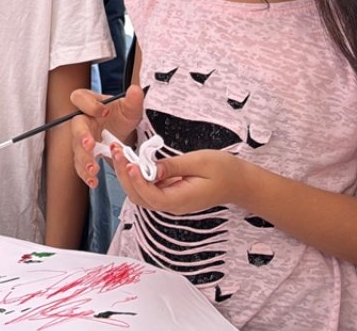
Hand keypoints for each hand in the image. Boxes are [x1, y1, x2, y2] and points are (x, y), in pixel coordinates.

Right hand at [68, 85, 145, 187]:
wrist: (122, 133)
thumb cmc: (122, 117)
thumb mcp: (131, 108)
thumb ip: (133, 100)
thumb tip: (135, 90)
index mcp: (89, 103)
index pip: (80, 97)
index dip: (89, 105)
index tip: (104, 111)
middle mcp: (82, 120)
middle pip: (76, 127)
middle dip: (82, 137)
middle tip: (90, 145)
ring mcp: (81, 139)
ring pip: (76, 149)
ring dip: (84, 160)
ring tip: (94, 169)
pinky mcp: (84, 155)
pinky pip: (80, 165)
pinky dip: (86, 174)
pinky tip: (93, 181)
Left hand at [114, 147, 247, 214]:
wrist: (239, 182)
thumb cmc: (224, 171)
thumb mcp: (200, 162)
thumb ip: (173, 166)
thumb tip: (151, 168)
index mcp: (181, 200)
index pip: (152, 197)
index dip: (138, 182)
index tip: (130, 164)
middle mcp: (172, 205)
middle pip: (140, 197)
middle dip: (124, 175)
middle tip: (117, 151)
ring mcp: (169, 201)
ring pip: (140, 193)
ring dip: (127, 175)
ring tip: (119, 152)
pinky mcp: (168, 194)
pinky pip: (147, 188)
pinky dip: (136, 175)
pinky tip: (131, 159)